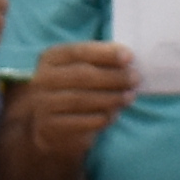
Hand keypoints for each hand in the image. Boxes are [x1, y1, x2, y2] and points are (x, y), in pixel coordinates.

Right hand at [12, 38, 139, 154]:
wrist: (48, 125)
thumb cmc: (73, 89)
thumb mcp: (79, 69)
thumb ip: (100, 61)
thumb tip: (127, 57)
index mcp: (51, 58)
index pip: (79, 52)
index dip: (105, 53)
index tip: (129, 57)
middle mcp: (43, 79)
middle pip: (82, 75)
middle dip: (113, 77)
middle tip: (136, 79)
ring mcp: (45, 104)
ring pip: (83, 99)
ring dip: (112, 98)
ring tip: (129, 96)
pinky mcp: (52, 127)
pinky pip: (82, 121)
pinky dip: (103, 117)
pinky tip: (115, 114)